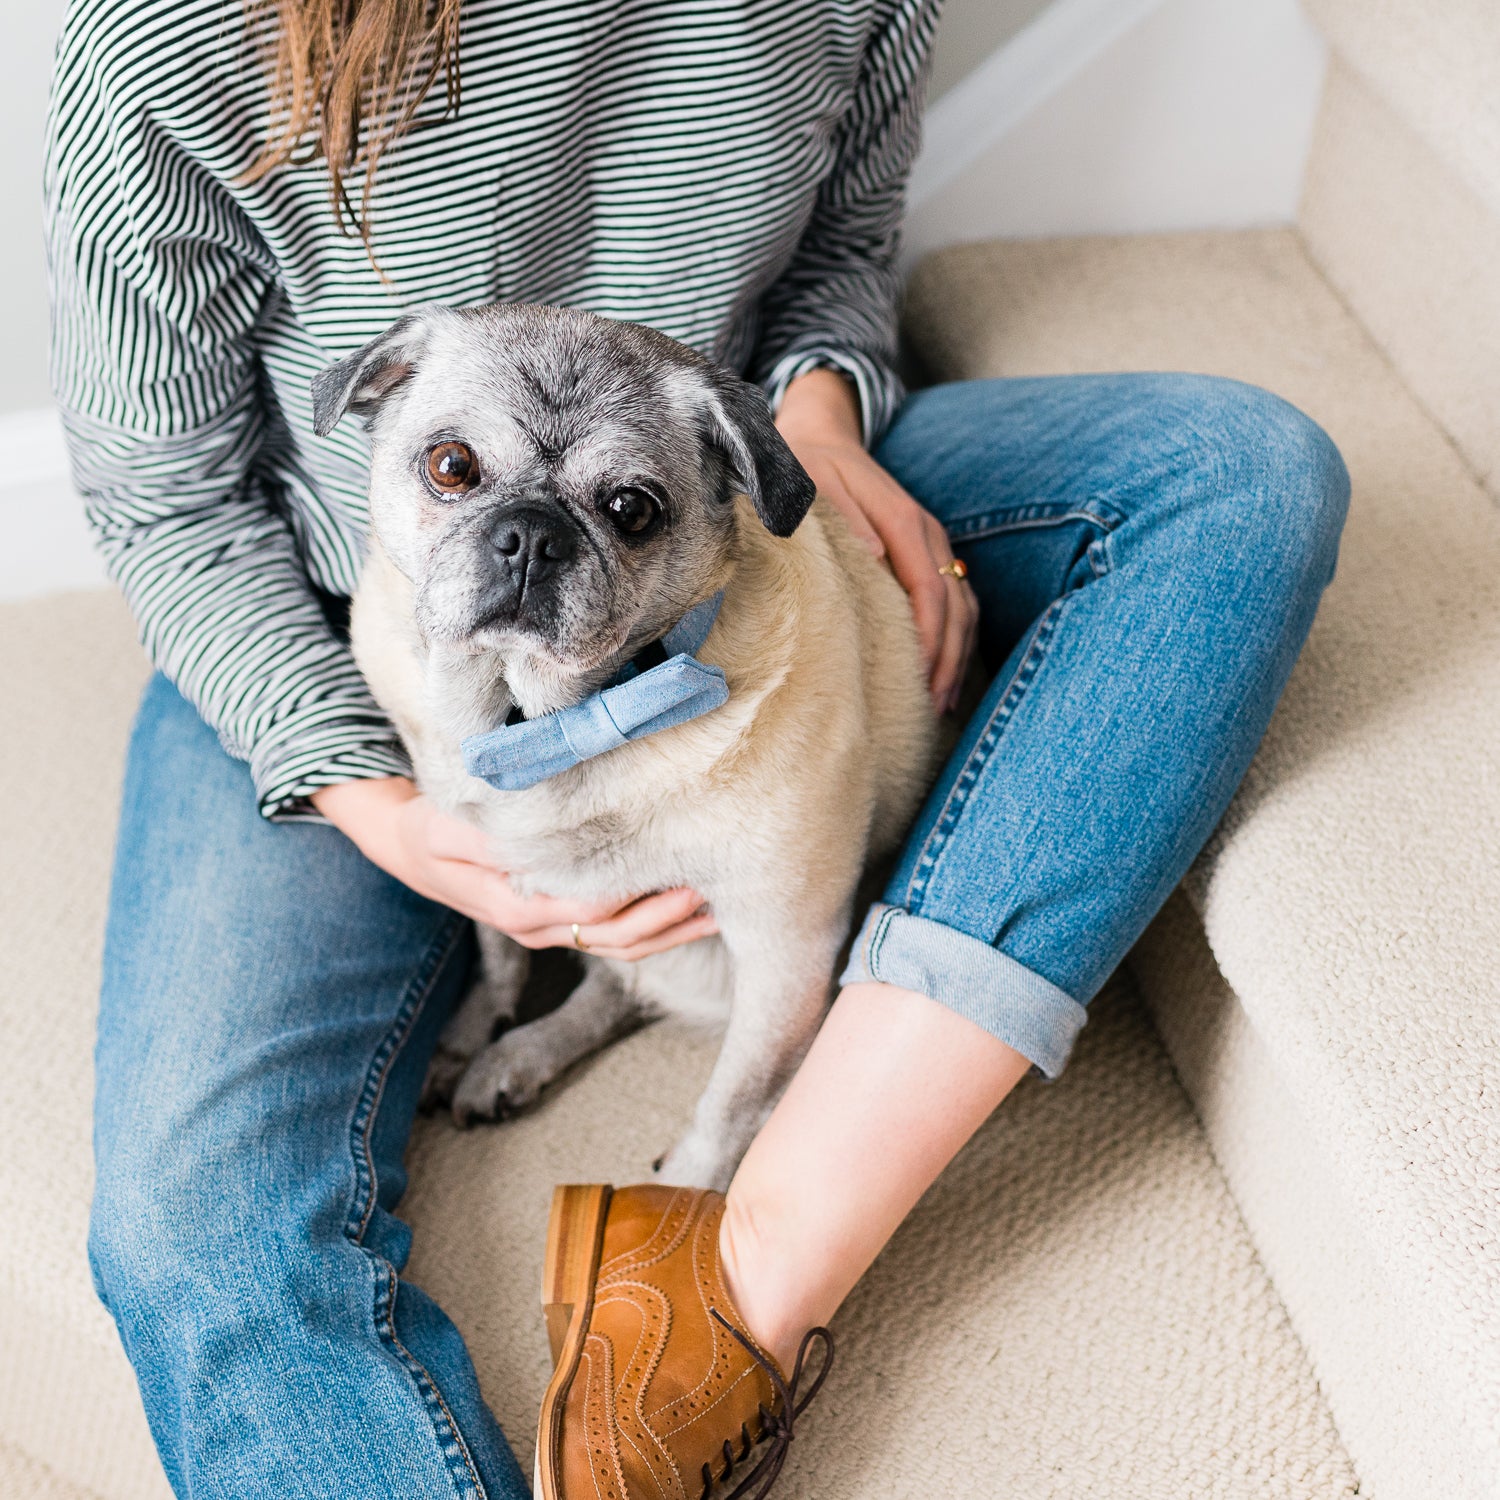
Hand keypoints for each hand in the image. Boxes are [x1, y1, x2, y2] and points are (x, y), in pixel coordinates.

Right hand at [312, 777, 716, 960]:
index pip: (589, 905)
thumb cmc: (433, 828)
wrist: (414, 852)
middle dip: (669, 916)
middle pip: (617, 935)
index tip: (676, 867)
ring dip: (673, 931)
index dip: (635, 892)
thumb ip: (487, 830)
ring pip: (623, 946)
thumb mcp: (446, 824)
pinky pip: (618, 940)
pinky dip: (658, 931)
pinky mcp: (566, 925)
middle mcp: (540, 928)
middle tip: (715, 885)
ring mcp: (555, 932)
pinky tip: (694, 913)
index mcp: (516, 904)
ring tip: (720, 906)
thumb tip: (528, 826)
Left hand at [776, 368, 977, 713]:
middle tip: (933, 706)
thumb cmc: (808, 466)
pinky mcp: (927, 553)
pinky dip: (955, 639)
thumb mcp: (811, 485)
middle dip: (948, 657)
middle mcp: (927, 532)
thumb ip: (841, 518)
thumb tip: (873, 555)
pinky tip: (941, 674)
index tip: (917, 675)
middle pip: (954, 604)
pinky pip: (956, 601)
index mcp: (903, 519)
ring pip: (964, 605)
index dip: (927, 635)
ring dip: (956, 655)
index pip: (927, 587)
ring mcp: (933, 543)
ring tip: (941, 703)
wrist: (821, 436)